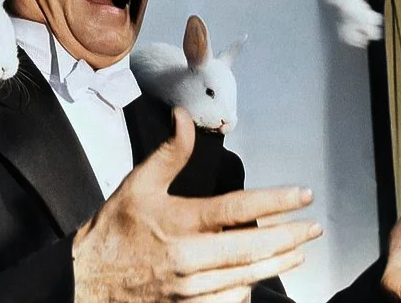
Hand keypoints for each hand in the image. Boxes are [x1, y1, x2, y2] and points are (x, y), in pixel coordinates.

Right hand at [72, 107, 321, 301]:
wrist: (87, 281)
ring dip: (277, 262)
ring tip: (298, 250)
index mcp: (180, 222)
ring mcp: (190, 289)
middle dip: (289, 236)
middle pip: (252, 247)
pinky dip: (248, 289)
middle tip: (313, 227)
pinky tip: (259, 278)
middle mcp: (189, 258)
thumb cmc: (115, 229)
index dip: (276, 201)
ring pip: (246, 277)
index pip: (238, 208)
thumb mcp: (138, 183)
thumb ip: (169, 152)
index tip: (303, 195)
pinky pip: (228, 302)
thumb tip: (185, 117)